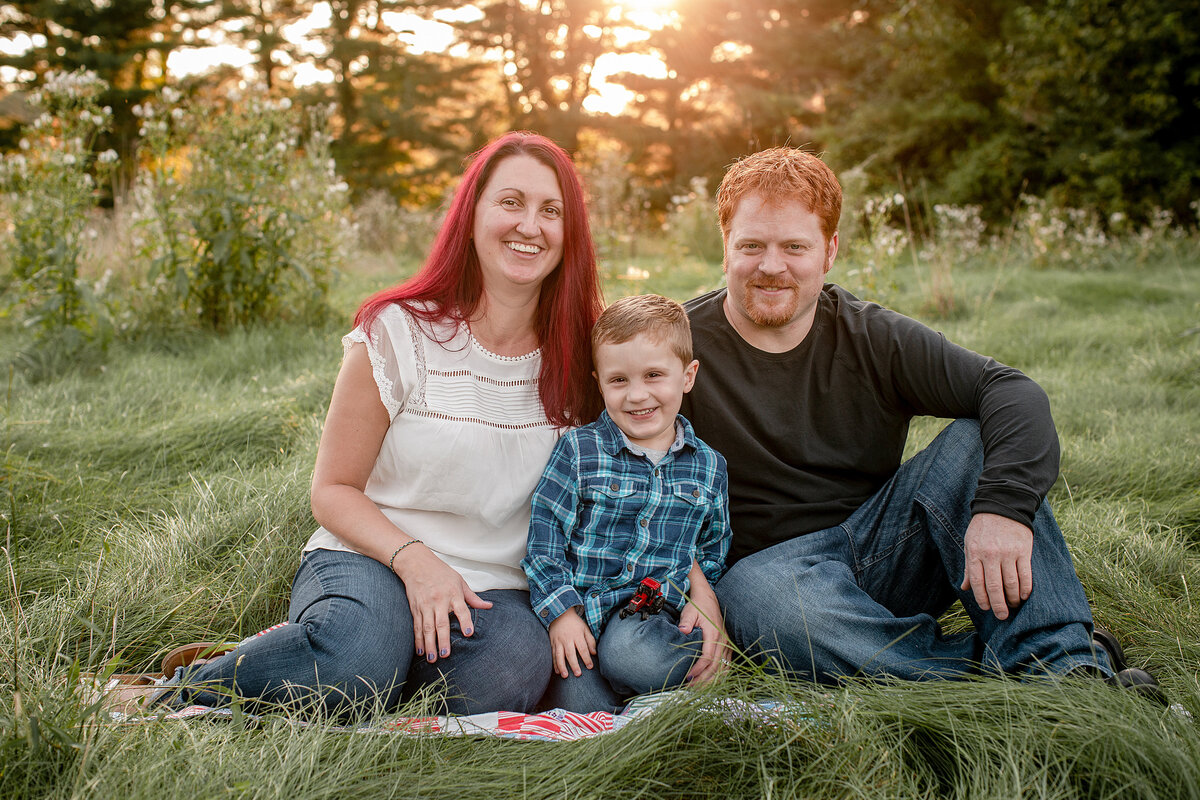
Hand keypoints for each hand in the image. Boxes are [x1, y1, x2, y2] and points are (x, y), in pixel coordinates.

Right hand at [392, 544, 491, 662]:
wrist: (416, 564)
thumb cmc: (441, 572)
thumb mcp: (460, 581)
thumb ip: (473, 598)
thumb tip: (489, 606)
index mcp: (453, 593)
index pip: (461, 609)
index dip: (465, 621)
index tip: (469, 634)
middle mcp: (439, 600)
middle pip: (441, 623)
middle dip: (443, 640)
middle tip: (446, 655)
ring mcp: (425, 605)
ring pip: (427, 628)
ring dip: (429, 644)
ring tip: (432, 658)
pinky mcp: (415, 608)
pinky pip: (417, 626)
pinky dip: (418, 639)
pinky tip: (420, 651)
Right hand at [548, 609, 595, 677]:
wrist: (560, 614)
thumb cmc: (575, 623)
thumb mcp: (585, 628)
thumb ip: (590, 641)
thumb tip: (594, 653)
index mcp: (577, 635)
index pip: (582, 648)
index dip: (586, 658)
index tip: (590, 667)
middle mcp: (567, 639)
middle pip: (570, 653)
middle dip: (574, 665)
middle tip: (578, 674)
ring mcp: (558, 641)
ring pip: (559, 655)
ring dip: (562, 666)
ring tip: (565, 676)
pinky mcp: (552, 643)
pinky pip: (553, 655)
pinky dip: (554, 663)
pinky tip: (557, 671)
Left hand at [679, 568, 729, 683]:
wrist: (708, 599)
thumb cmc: (697, 606)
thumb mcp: (690, 612)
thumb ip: (686, 622)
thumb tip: (683, 631)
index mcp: (714, 634)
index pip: (708, 657)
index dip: (698, 669)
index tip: (688, 677)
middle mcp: (723, 641)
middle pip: (716, 667)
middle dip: (704, 680)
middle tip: (690, 688)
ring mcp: (726, 644)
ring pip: (723, 668)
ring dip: (712, 680)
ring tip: (699, 689)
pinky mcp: (727, 646)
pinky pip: (726, 665)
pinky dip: (719, 676)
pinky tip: (710, 682)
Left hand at [960, 513, 1033, 620]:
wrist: (1003, 505)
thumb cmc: (983, 527)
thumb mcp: (970, 544)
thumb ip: (969, 567)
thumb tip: (965, 588)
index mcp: (975, 553)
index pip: (977, 583)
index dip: (982, 599)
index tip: (986, 608)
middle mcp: (991, 554)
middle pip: (994, 587)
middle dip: (998, 605)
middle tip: (1002, 616)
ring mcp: (1008, 553)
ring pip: (1011, 583)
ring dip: (1013, 599)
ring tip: (1013, 606)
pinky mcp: (1024, 550)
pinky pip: (1026, 575)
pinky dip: (1025, 589)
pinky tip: (1023, 596)